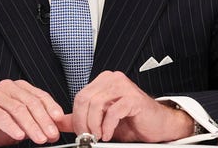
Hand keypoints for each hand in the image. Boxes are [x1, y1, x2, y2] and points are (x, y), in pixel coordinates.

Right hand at [0, 79, 64, 145]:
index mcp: (19, 88)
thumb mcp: (18, 122)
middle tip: (51, 134)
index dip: (52, 108)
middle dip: (44, 120)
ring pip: (18, 109)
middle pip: (31, 103)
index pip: (40, 96)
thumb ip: (34, 122)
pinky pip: (1, 116)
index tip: (59, 121)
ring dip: (31, 126)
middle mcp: (8, 88)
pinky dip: (12, 126)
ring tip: (39, 138)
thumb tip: (53, 129)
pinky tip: (19, 136)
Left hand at [68, 71, 192, 141]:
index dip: (76, 117)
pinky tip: (108, 135)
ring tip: (98, 136)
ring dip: (94, 125)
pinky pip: (113, 111)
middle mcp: (112, 79)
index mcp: (103, 82)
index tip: (80, 132)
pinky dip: (107, 126)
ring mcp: (123, 86)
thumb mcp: (101, 121)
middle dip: (83, 122)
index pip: (79, 96)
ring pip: (96, 104)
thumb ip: (80, 118)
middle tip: (87, 137)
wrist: (157, 125)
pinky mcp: (133, 98)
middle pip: (85, 99)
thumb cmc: (132, 121)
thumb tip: (59, 121)